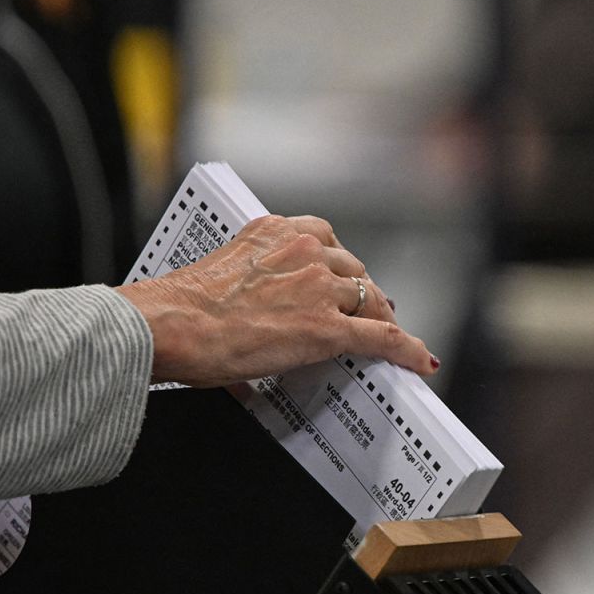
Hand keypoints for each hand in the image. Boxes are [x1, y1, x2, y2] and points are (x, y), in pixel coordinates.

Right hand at [116, 215, 437, 386]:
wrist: (174, 323)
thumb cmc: (183, 306)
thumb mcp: (225, 272)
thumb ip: (253, 280)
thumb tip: (255, 313)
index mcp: (276, 232)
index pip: (327, 243)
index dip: (342, 267)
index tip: (346, 280)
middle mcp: (304, 250)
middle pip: (353, 272)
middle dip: (363, 294)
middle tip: (370, 313)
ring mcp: (319, 288)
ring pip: (369, 302)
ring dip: (379, 320)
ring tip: (388, 338)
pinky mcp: (326, 328)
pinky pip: (380, 337)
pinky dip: (405, 349)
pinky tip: (420, 361)